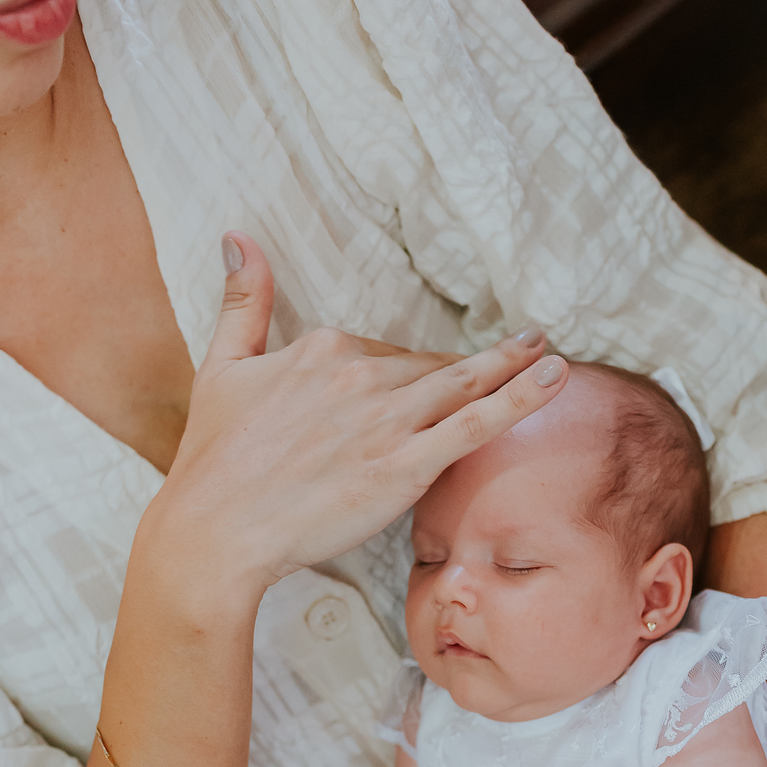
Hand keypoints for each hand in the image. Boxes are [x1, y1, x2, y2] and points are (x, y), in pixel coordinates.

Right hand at [147, 233, 567, 605]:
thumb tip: (239, 237)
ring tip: (550, 353)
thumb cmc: (213, 460)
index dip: (411, 373)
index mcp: (322, 349)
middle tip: (529, 344)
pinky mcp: (405, 466)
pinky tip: (553, 377)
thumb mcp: (221, 367)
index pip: (387, 353)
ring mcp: (386, 420)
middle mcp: (360, 375)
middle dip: (480, 363)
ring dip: (515, 365)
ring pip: (464, 385)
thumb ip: (242, 303)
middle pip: (430, 369)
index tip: (435, 379)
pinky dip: (519, 397)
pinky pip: (475, 424)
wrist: (215, 529)